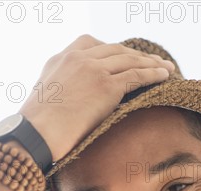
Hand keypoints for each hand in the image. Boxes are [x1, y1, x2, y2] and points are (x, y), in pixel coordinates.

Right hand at [19, 34, 174, 160]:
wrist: (34, 135)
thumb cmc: (36, 129)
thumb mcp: (45, 100)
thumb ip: (61, 92)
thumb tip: (70, 105)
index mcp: (60, 58)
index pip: (92, 45)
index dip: (113, 52)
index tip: (124, 58)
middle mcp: (77, 57)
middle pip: (116, 50)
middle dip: (137, 55)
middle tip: (153, 61)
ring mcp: (93, 69)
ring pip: (129, 59)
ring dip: (151, 63)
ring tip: (166, 68)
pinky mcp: (106, 85)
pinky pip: (136, 75)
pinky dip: (153, 73)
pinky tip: (164, 76)